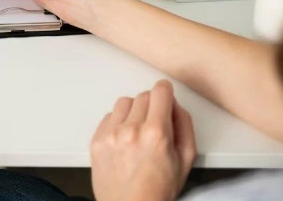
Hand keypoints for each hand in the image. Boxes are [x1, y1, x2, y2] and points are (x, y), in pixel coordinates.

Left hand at [91, 80, 196, 200]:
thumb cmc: (158, 189)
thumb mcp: (186, 159)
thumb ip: (184, 126)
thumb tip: (175, 105)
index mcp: (156, 134)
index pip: (159, 92)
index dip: (165, 92)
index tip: (165, 95)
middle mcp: (131, 130)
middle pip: (142, 96)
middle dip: (152, 105)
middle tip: (155, 122)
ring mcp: (111, 134)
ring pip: (124, 103)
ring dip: (133, 111)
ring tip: (138, 130)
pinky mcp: (97, 140)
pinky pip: (108, 117)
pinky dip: (118, 123)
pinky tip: (124, 139)